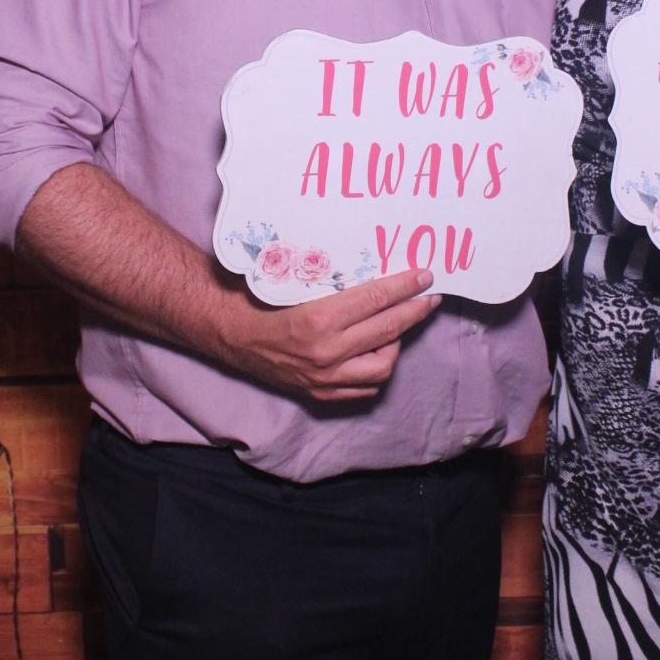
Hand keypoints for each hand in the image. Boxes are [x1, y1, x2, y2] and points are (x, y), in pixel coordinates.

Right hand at [215, 268, 441, 402]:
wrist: (230, 333)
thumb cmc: (259, 298)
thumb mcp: (296, 281)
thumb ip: (335, 280)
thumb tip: (377, 267)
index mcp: (319, 318)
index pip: (376, 299)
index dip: (405, 286)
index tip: (425, 276)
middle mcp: (326, 351)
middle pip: (387, 330)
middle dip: (413, 310)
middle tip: (429, 297)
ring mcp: (324, 377)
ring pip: (382, 366)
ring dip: (396, 343)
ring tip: (399, 325)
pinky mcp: (320, 392)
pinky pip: (363, 388)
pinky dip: (376, 370)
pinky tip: (379, 351)